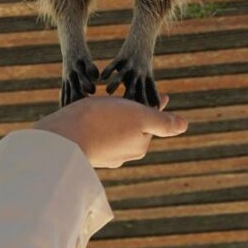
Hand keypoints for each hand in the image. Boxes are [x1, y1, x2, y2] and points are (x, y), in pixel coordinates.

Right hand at [32, 94, 187, 168]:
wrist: (63, 137)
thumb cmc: (103, 121)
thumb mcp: (140, 116)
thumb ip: (163, 122)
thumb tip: (184, 125)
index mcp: (140, 145)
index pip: (150, 120)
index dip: (150, 103)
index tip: (150, 91)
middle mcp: (123, 154)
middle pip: (131, 126)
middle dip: (130, 111)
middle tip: (120, 93)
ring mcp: (103, 155)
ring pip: (113, 129)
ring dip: (111, 116)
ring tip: (101, 101)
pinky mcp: (84, 152)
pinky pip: (95, 133)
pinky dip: (95, 122)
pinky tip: (86, 113)